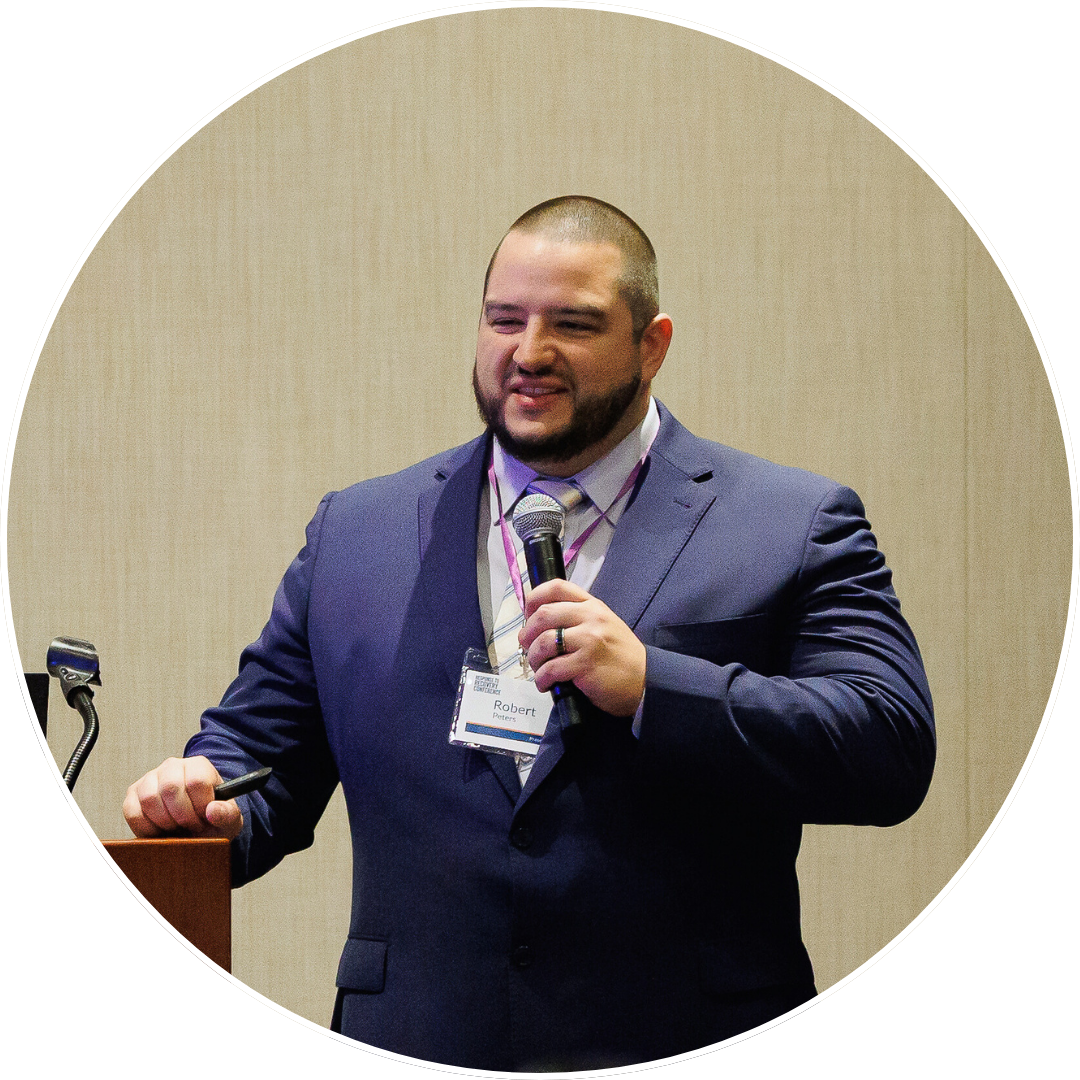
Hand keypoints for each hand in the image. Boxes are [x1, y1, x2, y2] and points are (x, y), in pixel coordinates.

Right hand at [123, 756, 242, 838]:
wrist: (194, 827)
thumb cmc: (211, 820)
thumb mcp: (229, 820)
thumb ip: (227, 814)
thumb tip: (213, 810)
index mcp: (199, 766)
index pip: (197, 781)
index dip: (200, 806)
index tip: (204, 818)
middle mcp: (173, 766)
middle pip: (171, 787)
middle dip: (182, 816)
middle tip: (189, 825)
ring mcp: (150, 778)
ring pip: (149, 798)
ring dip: (164, 821)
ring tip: (176, 827)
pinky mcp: (133, 794)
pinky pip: (132, 811)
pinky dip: (146, 828)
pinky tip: (160, 830)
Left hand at [519, 579, 645, 716]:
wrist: (645, 680)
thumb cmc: (620, 655)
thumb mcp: (603, 625)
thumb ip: (576, 618)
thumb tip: (538, 624)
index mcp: (592, 605)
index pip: (557, 587)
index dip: (534, 599)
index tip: (528, 614)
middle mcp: (591, 618)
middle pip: (544, 614)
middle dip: (528, 632)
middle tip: (527, 645)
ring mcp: (589, 640)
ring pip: (544, 642)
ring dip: (534, 657)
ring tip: (538, 667)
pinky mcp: (586, 664)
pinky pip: (551, 668)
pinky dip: (542, 678)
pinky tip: (545, 683)